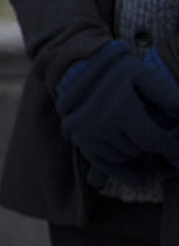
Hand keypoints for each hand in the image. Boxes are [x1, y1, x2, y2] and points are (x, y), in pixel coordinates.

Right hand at [56, 41, 178, 188]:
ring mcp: (85, 134)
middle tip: (155, 135)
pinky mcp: (78, 139)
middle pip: (138, 151)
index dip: (173, 147)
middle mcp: (99, 125)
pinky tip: (135, 179)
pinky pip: (102, 164)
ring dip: (133, 151)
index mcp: (120, 111)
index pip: (156, 141)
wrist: (82, 67)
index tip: (177, 148)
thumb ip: (168, 95)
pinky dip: (119, 171)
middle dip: (151, 146)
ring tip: (136, 135)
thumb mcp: (145, 76)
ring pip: (122, 158)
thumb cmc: (120, 71)